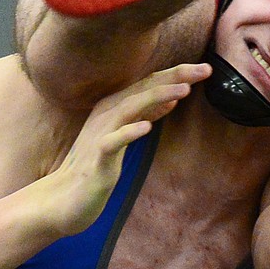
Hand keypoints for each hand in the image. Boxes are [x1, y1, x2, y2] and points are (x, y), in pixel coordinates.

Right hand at [44, 62, 210, 235]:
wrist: (64, 199)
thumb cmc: (95, 167)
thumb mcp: (124, 136)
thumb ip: (144, 116)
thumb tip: (172, 99)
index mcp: (113, 108)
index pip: (148, 84)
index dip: (176, 74)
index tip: (205, 69)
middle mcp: (106, 115)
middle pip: (142, 89)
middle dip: (174, 77)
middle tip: (205, 69)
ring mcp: (99, 136)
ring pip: (129, 108)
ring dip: (157, 97)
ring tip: (184, 90)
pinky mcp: (95, 160)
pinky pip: (112, 143)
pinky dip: (129, 133)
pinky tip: (147, 127)